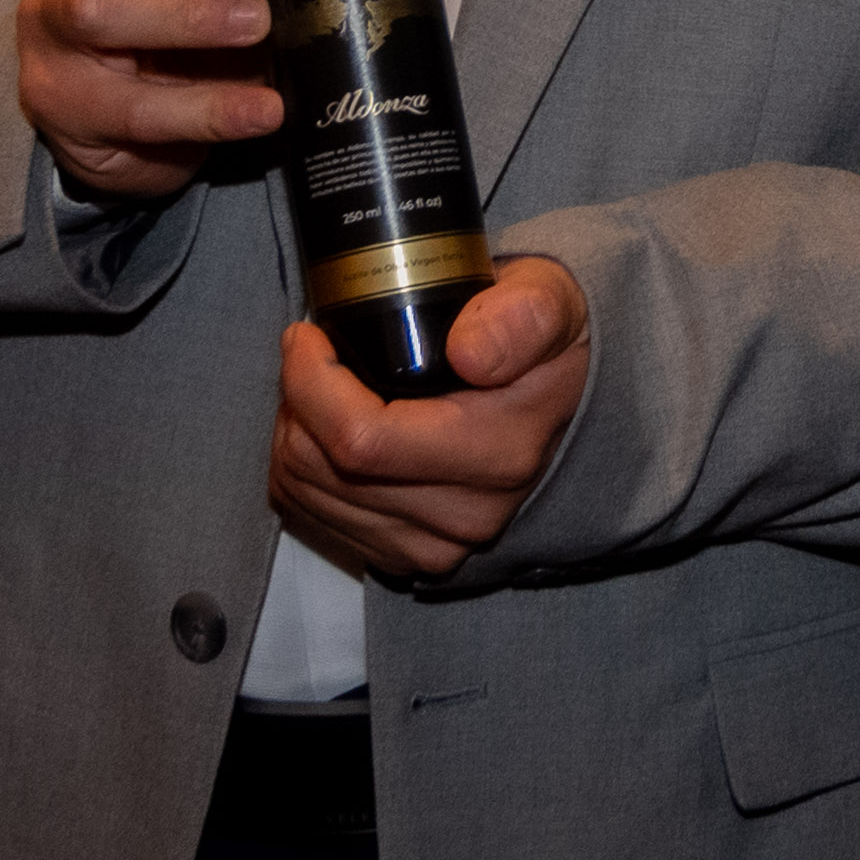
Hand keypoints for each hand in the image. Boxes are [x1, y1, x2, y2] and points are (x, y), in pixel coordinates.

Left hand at [269, 256, 595, 579]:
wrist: (563, 398)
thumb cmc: (539, 338)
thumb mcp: (547, 301)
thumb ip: (518, 316)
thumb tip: (468, 353)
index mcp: (501, 451)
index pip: (362, 439)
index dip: (312, 385)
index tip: (308, 335)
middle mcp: (469, 514)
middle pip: (325, 469)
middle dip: (297, 402)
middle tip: (312, 352)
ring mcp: (438, 545)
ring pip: (310, 494)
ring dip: (296, 433)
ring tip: (320, 385)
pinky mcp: (410, 558)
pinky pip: (314, 517)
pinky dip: (304, 469)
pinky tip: (328, 428)